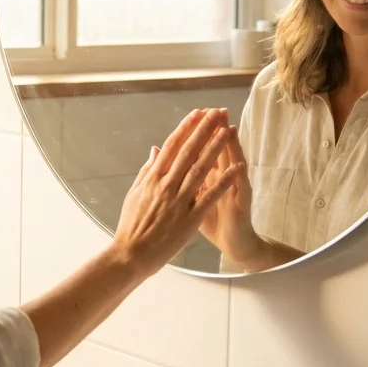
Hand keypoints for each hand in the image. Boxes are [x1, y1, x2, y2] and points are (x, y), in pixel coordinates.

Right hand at [113, 109, 242, 278]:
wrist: (131, 254)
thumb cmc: (131, 225)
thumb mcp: (134, 193)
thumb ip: (146, 171)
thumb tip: (155, 150)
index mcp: (152, 178)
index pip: (172, 146)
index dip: (186, 128)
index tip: (198, 113)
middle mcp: (166, 185)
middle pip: (189, 151)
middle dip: (204, 130)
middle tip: (216, 112)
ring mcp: (179, 201)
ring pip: (201, 169)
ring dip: (215, 148)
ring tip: (227, 130)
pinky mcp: (190, 218)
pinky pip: (210, 196)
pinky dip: (224, 181)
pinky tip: (236, 168)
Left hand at [196, 123, 264, 267]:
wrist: (234, 244)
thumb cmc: (214, 221)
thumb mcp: (193, 198)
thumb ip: (183, 178)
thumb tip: (169, 160)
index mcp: (208, 176)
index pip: (202, 150)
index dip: (198, 133)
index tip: (193, 114)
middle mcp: (223, 178)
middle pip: (219, 150)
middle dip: (215, 131)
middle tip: (213, 111)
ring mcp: (234, 189)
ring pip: (233, 164)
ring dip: (231, 147)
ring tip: (229, 128)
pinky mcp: (241, 204)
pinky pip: (239, 190)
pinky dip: (237, 177)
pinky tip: (238, 165)